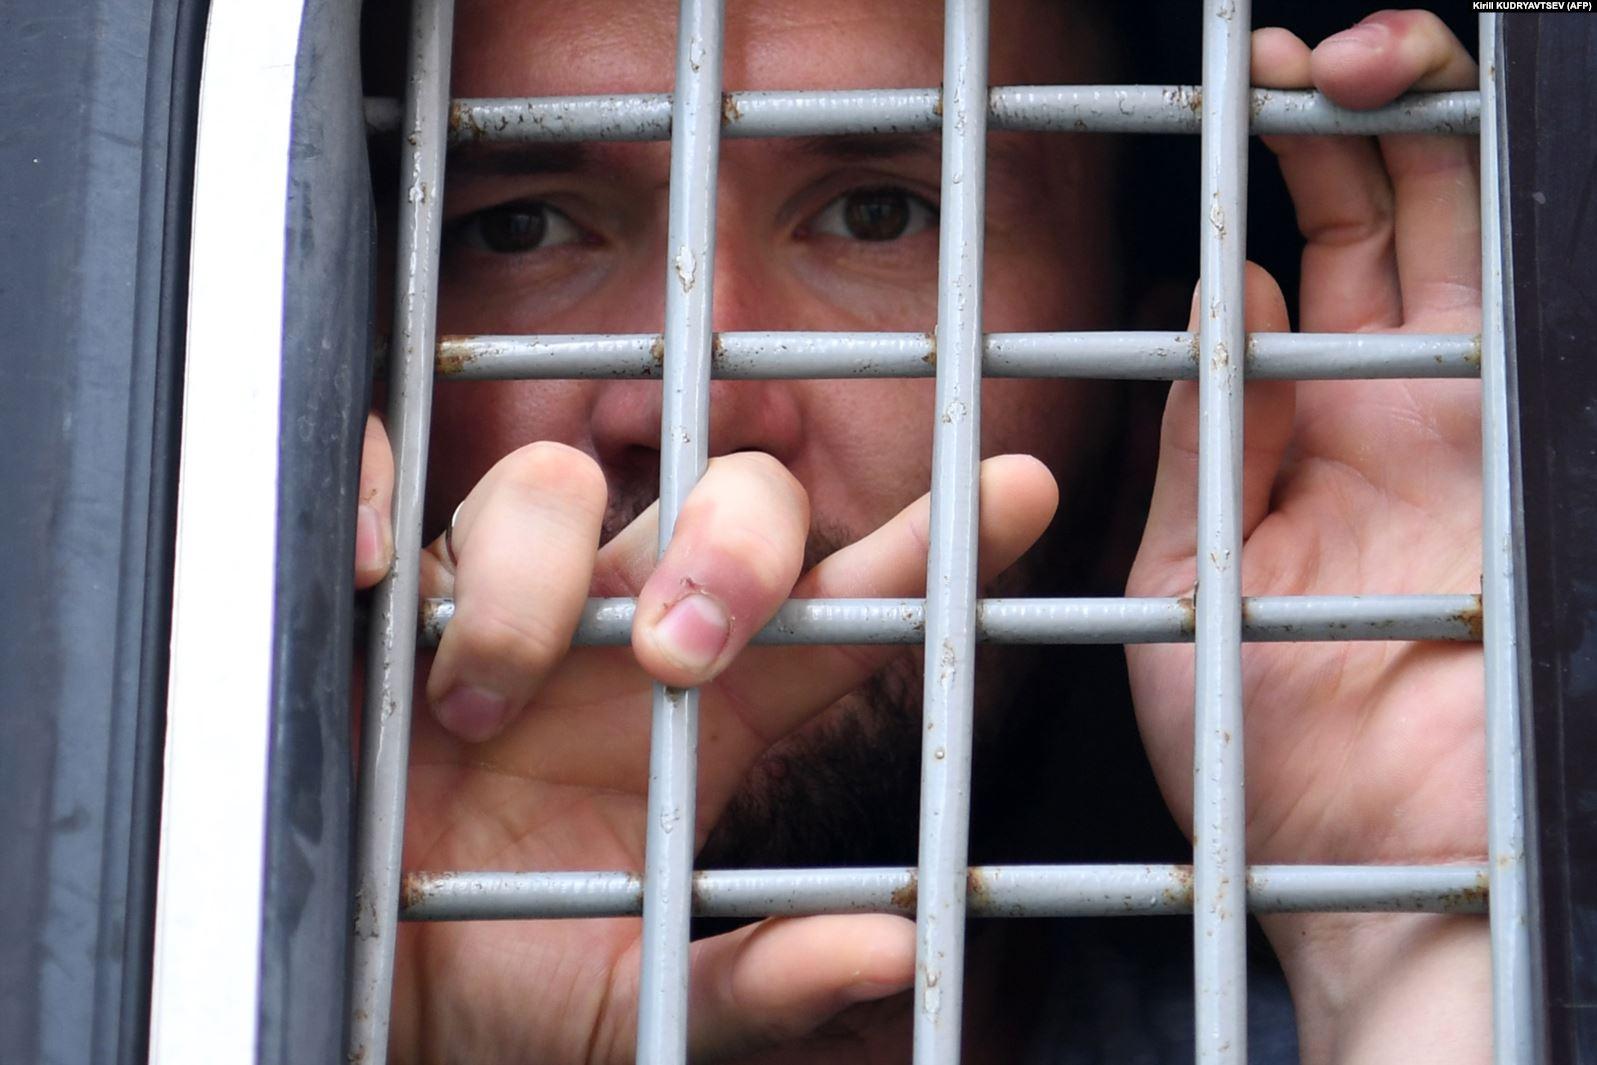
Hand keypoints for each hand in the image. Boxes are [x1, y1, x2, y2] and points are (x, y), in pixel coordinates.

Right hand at [356, 423, 1057, 1061]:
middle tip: (675, 660)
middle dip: (730, 548)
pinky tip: (382, 588)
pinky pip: (398, 482)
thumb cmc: (495, 985)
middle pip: (730, 497)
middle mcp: (627, 630)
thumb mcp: (636, 1004)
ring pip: (558, 483)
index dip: (932, 543)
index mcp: (715, 713)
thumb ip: (763, 988)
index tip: (1023, 488)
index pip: (843, 602)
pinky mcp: (399, 593)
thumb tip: (893, 953)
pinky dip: (391, 507)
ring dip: (534, 585)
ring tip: (477, 711)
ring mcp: (516, 600)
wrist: (348, 984)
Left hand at [1126, 11, 1487, 1062]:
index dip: (1282, 166)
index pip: (1312, 257)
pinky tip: (1470, 136)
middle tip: (1306, 58)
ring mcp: (1481, 423)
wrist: (1364, 867)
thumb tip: (1209, 302)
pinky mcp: (1534, 452)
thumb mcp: (1188, 581)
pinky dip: (1508, 215)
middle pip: (1400, 212)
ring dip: (1433, 129)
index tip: (1238, 96)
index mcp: (1310, 432)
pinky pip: (1529, 313)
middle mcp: (1404, 409)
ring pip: (1478, 228)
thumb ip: (1199, 446)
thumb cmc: (1264, 750)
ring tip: (1368, 58)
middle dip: (1357, 113)